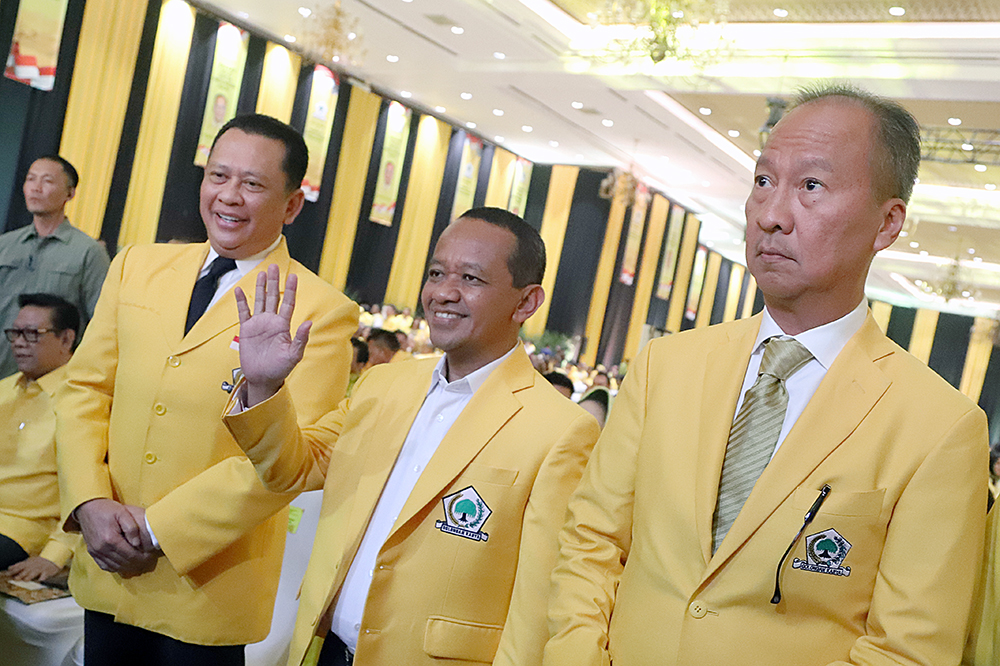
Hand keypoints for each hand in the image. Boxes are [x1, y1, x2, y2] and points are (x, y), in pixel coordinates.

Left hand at [6, 556, 60, 581]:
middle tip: (16, 579)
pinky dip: (42, 578)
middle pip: (26, 570)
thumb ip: (21, 565)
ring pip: (34, 573)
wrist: (53, 558)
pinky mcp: (46, 572)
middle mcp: (33, 566)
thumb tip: (9, 568)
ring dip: (29, 576)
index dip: (13, 570)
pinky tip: (40, 580)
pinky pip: (44, 575)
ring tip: (26, 580)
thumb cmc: (40, 561)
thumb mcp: (30, 561)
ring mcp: (40, 568)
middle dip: (20, 575)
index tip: (8, 574)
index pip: (19, 566)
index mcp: (29, 563)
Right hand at [74, 499, 157, 575]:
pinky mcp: (92, 552)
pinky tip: (124, 565)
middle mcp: (101, 548)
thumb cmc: (107, 509)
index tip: (150, 557)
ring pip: (114, 567)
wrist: (88, 508)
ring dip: (128, 567)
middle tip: (147, 561)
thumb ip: (132, 528)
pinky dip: (116, 568)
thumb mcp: (123, 513)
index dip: (142, 558)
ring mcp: (95, 552)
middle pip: (123, 563)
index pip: (130, 555)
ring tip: (138, 564)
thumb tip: (137, 543)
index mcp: (110, 539)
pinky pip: (105, 566)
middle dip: (137, 564)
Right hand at [235, 264, 311, 406]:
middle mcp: (271, 322)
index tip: (293, 276)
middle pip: (273, 297)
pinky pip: (243, 312)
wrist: (263, 378)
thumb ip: (300, 339)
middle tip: (274, 266)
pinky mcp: (246, 330)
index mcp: (283, 326)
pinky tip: (239, 290)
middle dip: (274, 282)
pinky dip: (241, 301)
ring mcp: (259, 324)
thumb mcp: (294, 355)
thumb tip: (308, 323)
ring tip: (261, 273)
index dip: (291, 290)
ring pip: (260, 301)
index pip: (288, 303)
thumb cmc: (280, 369)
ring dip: (260, 287)